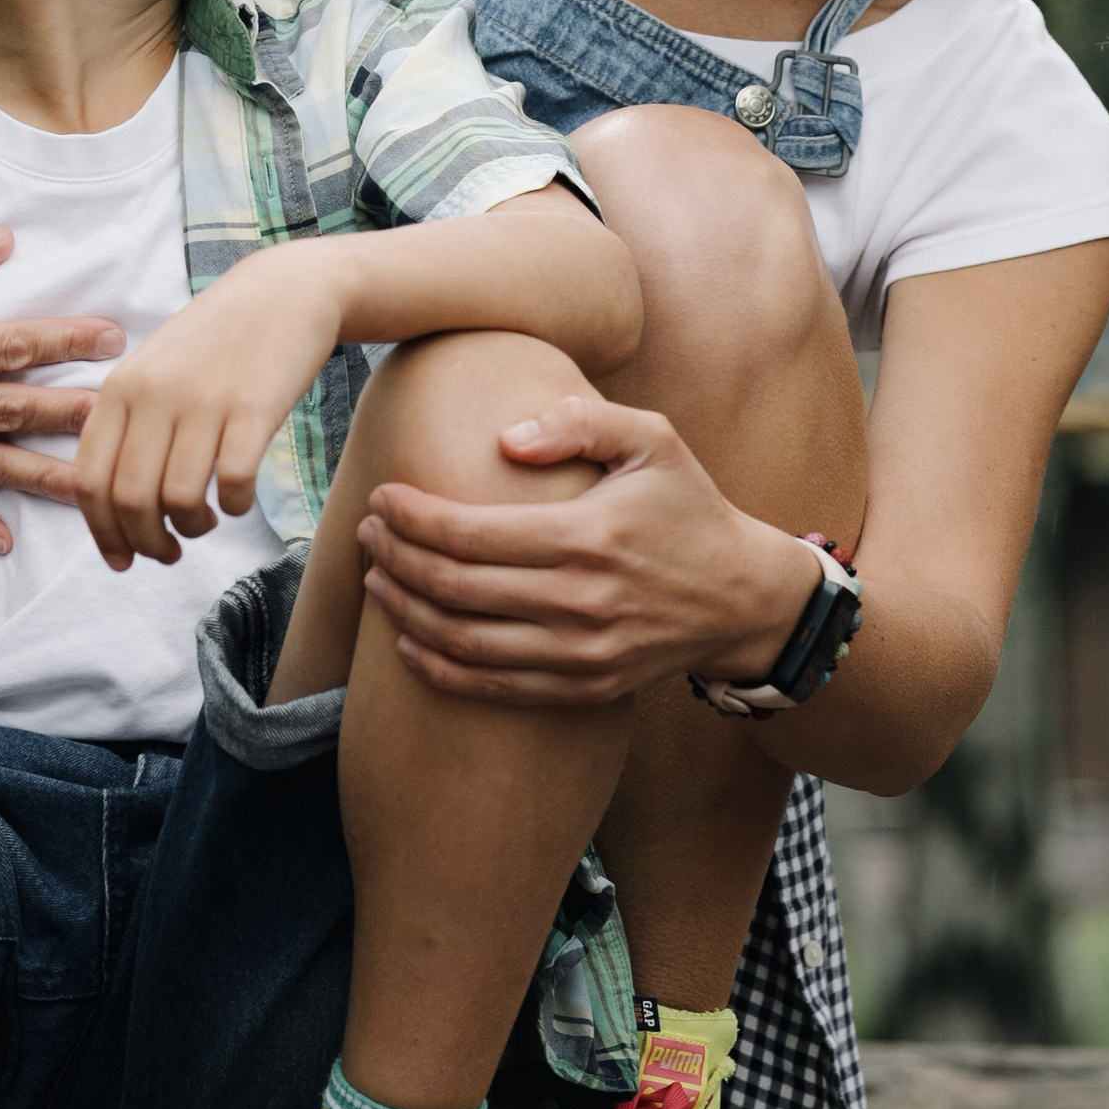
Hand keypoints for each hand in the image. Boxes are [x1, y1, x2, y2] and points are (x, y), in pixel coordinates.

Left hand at [72, 251, 342, 571]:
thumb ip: (129, 426)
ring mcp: (204, 399)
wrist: (284, 290)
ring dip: (191, 528)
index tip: (123, 559)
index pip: (89, 482)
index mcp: (120, 389)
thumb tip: (112, 507)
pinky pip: (232, 483)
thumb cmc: (216, 341)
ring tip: (203, 520)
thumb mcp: (154, 371)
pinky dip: (233, 506)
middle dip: (147, 543)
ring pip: (178, 499)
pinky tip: (238, 498)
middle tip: (168, 552)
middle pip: (130, 500)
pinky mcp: (254, 408)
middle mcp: (154, 394)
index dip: (102, 534)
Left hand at [355, 393, 819, 706]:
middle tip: (366, 533)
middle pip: (456, 588)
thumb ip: (581, 421)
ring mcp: (583, 653)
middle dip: (395, 559)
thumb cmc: (688, 506)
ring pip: (465, 642)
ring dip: (405, 612)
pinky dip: (441, 669)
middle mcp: (581, 601)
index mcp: (589, 536)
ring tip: (374, 580)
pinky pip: (495, 687)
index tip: (382, 498)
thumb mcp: (653, 439)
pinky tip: (408, 642)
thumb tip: (507, 437)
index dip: (412, 518)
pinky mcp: (585, 687)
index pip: (471, 533)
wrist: (741, 596)